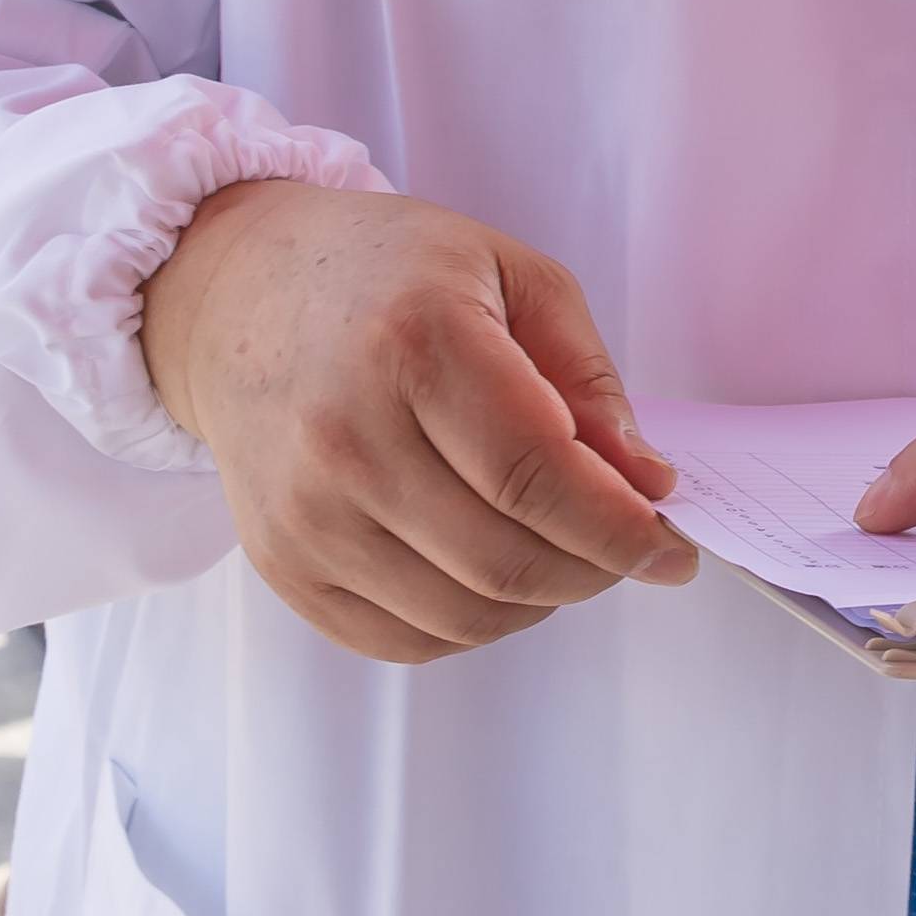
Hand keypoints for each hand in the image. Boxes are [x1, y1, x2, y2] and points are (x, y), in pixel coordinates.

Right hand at [137, 179, 692, 665]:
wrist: (242, 293)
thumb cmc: (391, 276)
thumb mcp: (514, 278)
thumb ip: (588, 382)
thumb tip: (646, 485)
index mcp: (412, 346)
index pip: (537, 477)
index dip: (621, 529)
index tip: (673, 547)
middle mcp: (344, 437)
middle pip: (507, 560)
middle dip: (597, 570)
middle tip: (632, 548)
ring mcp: (304, 511)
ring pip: (464, 616)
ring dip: (543, 601)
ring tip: (565, 550)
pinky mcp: (282, 563)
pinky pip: (404, 639)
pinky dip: (474, 623)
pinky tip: (496, 572)